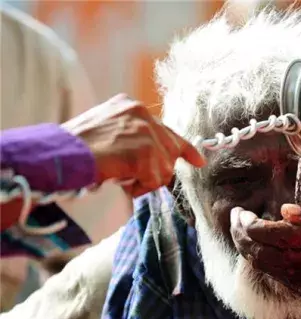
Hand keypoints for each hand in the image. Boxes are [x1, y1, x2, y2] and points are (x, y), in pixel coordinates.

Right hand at [62, 94, 204, 196]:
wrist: (60, 155)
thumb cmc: (73, 150)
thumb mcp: (105, 132)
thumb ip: (129, 137)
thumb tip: (150, 158)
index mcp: (131, 107)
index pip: (166, 128)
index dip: (183, 148)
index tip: (198, 160)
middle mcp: (142, 114)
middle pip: (170, 151)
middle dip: (159, 169)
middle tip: (136, 175)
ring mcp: (147, 132)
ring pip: (164, 169)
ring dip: (143, 180)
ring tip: (116, 174)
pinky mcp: (147, 152)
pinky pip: (155, 181)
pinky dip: (138, 187)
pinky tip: (118, 179)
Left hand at [230, 203, 300, 300]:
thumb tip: (284, 209)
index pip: (270, 232)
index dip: (249, 222)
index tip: (242, 211)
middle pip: (257, 248)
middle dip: (239, 232)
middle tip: (235, 216)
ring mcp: (298, 277)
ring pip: (258, 262)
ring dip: (243, 245)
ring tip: (239, 228)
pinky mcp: (295, 286)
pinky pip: (267, 271)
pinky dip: (254, 256)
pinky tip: (253, 243)